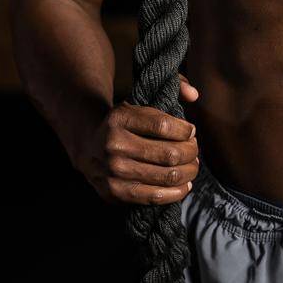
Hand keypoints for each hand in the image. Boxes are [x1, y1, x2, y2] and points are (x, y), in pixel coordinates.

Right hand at [73, 74, 201, 205]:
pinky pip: (155, 196)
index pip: (164, 125)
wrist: (87, 144)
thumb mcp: (140, 101)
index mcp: (119, 118)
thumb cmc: (124, 123)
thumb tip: (194, 94)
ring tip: (192, 167)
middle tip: (194, 151)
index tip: (190, 131)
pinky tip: (184, 185)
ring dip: (188, 173)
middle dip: (191, 153)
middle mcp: (113, 145)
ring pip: (167, 176)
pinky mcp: (115, 192)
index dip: (185, 130)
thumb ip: (171, 86)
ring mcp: (113, 171)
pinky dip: (177, 192)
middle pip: (170, 154)